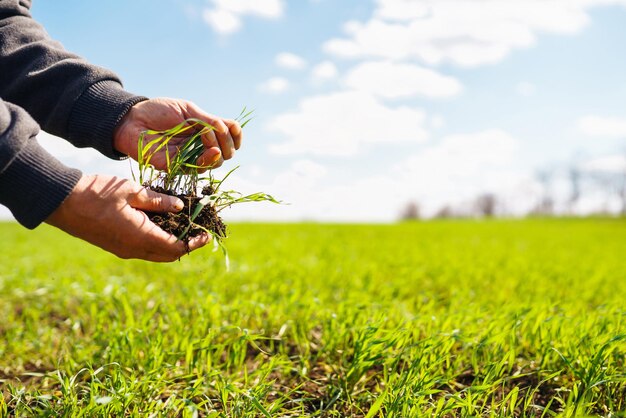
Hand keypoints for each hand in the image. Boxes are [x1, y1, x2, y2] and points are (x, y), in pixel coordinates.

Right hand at [46, 175, 208, 261]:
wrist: (61, 202)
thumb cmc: (96, 193)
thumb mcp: (131, 191)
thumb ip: (158, 200)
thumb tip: (182, 206)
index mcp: (140, 237)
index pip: (177, 248)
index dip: (194, 242)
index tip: (206, 233)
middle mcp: (133, 249)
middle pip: (169, 255)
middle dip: (187, 245)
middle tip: (198, 230)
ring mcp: (123, 250)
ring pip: (156, 254)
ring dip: (172, 244)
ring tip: (184, 226)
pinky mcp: (116, 246)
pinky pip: (144, 249)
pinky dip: (158, 241)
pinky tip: (162, 223)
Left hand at [113, 98, 242, 169]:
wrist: (131, 119)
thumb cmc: (157, 111)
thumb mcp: (187, 110)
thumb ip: (207, 119)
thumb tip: (227, 129)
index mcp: (204, 131)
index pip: (229, 137)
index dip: (236, 136)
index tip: (235, 130)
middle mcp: (199, 146)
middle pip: (226, 152)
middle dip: (229, 144)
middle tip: (220, 134)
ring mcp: (189, 157)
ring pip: (215, 163)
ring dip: (220, 152)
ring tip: (211, 138)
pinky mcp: (177, 167)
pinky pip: (198, 169)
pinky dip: (208, 160)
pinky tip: (210, 150)